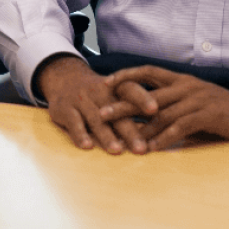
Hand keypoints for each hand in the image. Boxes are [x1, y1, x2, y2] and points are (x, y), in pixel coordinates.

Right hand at [35, 55, 157, 153]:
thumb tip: (164, 127)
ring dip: (106, 135)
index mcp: (114, 87)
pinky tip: (87, 146)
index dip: (143, 98)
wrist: (63, 78)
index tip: (155, 110)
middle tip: (142, 149)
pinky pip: (73, 122)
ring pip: (96, 119)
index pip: (130, 90)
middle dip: (129, 130)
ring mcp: (81, 99)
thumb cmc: (98, 92)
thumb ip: (135, 107)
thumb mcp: (114, 92)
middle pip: (116, 111)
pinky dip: (80, 134)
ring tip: (117, 150)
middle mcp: (98, 91)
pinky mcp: (64, 109)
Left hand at [100, 66, 228, 151]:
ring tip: (123, 137)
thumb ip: (172, 105)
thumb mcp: (193, 101)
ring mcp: (196, 99)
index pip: (147, 71)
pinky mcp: (207, 114)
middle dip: (123, 103)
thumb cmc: (220, 109)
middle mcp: (185, 85)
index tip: (106, 83)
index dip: (126, 75)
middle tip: (102, 113)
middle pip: (147, 93)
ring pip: (162, 112)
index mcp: (180, 79)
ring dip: (141, 126)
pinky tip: (153, 147)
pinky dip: (165, 137)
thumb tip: (146, 117)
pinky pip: (181, 126)